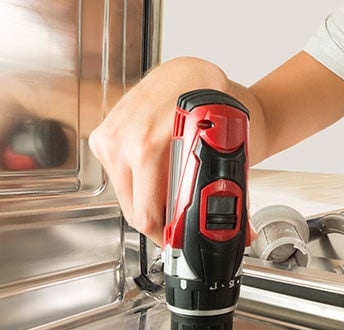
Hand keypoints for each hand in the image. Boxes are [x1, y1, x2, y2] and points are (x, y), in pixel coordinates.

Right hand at [88, 58, 230, 244]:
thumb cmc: (210, 101)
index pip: (149, 213)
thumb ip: (231, 188)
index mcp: (149, 145)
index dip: (170, 235)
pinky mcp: (102, 139)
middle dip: (163, 224)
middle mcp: (123, 141)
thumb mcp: (227, 145)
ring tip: (175, 195)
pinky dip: (141, 186)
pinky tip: (159, 175)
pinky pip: (120, 181)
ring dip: (151, 204)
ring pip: (127, 199)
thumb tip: (241, 230)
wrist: (190, 73)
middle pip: (137, 212)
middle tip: (184, 225)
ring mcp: (108, 139)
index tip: (183, 242)